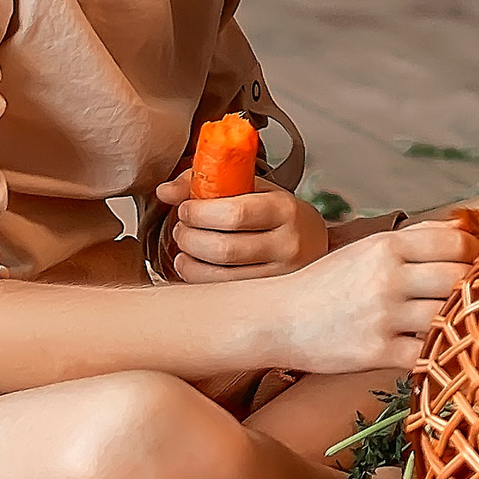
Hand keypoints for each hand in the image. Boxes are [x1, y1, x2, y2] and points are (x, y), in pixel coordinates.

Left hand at [152, 174, 327, 282]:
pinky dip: (196, 277)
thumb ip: (208, 182)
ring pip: (219, 276)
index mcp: (285, 209)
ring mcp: (279, 276)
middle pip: (223, 249)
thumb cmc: (277, 213)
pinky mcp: (268, 297)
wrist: (313, 242)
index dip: (200, 212)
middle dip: (189, 237)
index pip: (236, 214)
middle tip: (181, 227)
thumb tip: (165, 191)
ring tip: (186, 245)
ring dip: (189, 259)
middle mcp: (287, 245)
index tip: (186, 208)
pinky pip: (221, 292)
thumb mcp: (252, 188)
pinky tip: (193, 264)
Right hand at [270, 220, 478, 374]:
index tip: (478, 264)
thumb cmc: (326, 283)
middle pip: (459, 279)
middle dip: (475, 289)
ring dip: (459, 322)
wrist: (278, 318)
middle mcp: (386, 278)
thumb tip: (462, 227)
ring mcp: (382, 316)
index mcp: (386, 246)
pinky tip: (436, 349)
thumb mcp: (366, 248)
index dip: (475, 254)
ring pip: (447, 317)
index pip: (455, 242)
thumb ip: (416, 237)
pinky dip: (437, 352)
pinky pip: (426, 354)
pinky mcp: (376, 353)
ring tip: (459, 324)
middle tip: (477, 298)